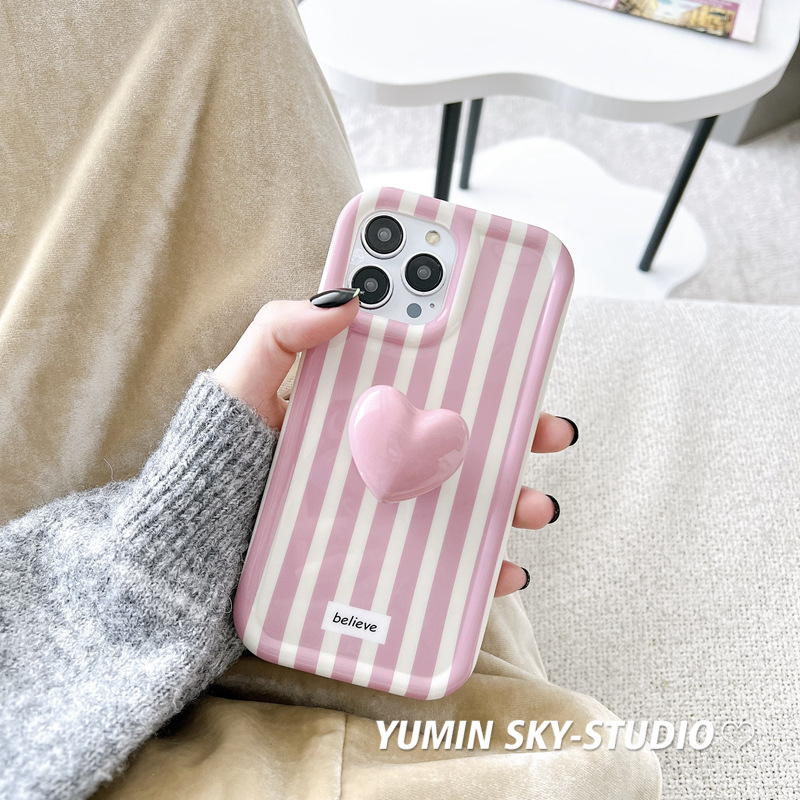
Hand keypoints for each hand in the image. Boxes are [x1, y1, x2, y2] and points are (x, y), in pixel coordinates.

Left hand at [214, 296, 576, 595]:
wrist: (192, 552)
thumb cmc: (217, 461)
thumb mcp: (241, 386)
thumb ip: (280, 332)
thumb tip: (347, 295)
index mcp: (360, 401)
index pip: (427, 370)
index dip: (475, 356)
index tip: (516, 343)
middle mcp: (383, 448)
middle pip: (463, 432)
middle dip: (516, 428)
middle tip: (549, 427)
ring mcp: (387, 501)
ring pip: (466, 494)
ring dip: (512, 497)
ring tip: (534, 505)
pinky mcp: (382, 549)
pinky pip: (443, 555)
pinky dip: (479, 563)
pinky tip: (501, 567)